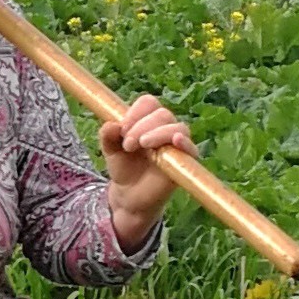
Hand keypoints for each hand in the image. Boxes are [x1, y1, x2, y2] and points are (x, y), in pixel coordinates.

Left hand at [101, 93, 197, 236]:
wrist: (129, 194)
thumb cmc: (123, 167)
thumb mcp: (110, 150)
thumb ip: (107, 135)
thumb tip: (112, 125)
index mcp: (147, 120)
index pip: (148, 103)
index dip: (135, 112)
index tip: (122, 129)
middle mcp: (165, 127)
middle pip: (162, 114)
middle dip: (142, 126)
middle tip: (127, 144)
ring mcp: (177, 143)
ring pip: (176, 127)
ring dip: (158, 133)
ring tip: (142, 145)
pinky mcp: (185, 160)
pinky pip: (190, 147)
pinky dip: (184, 142)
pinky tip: (176, 140)